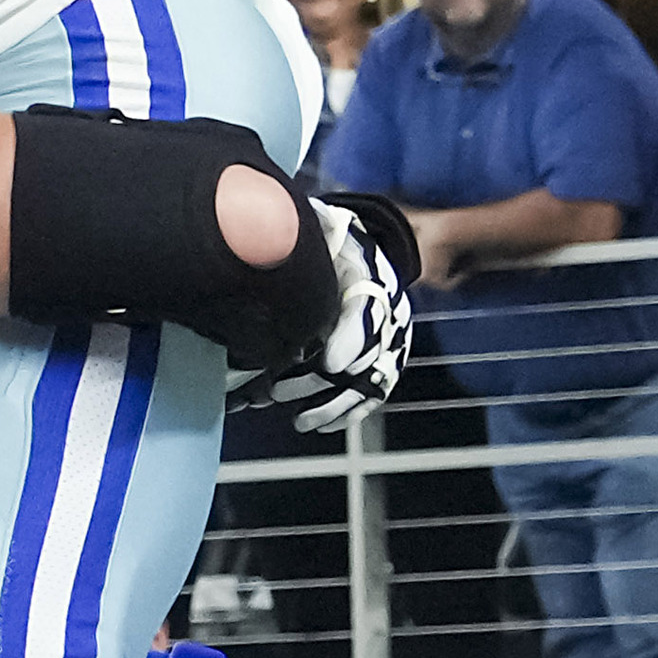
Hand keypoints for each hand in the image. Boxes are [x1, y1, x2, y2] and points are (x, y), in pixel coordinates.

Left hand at [260, 193, 415, 434]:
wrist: (352, 247)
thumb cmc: (331, 242)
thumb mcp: (320, 231)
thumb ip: (299, 237)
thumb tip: (269, 236)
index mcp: (371, 279)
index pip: (367, 313)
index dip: (351, 339)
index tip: (330, 363)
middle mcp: (387, 314)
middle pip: (363, 357)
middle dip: (320, 380)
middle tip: (278, 389)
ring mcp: (388, 342)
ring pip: (367, 383)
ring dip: (331, 405)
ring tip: (297, 419)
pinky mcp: (381, 361)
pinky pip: (372, 394)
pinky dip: (347, 414)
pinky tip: (318, 426)